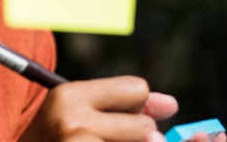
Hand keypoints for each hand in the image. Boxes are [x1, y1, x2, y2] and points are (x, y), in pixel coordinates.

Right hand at [19, 77, 226, 141]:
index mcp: (68, 96)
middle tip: (102, 138)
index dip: (135, 107)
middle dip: (135, 138)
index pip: (137, 89)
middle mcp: (73, 122)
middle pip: (145, 126)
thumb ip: (123, 103)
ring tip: (99, 141)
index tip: (118, 120)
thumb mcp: (77, 113)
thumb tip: (172, 105)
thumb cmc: (54, 139)